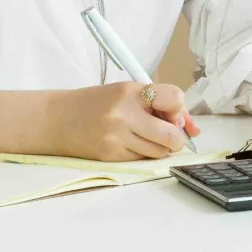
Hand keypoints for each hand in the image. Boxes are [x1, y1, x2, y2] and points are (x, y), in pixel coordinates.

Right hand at [50, 81, 199, 160]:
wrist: (57, 119)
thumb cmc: (98, 104)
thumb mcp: (128, 93)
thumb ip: (161, 106)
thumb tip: (194, 129)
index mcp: (131, 91)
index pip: (175, 98)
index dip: (179, 111)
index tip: (172, 115)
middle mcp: (124, 113)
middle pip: (172, 135)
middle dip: (176, 138)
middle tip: (169, 135)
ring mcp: (116, 137)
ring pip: (159, 151)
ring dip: (160, 148)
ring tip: (145, 137)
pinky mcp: (109, 155)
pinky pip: (141, 159)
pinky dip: (142, 154)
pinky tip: (129, 144)